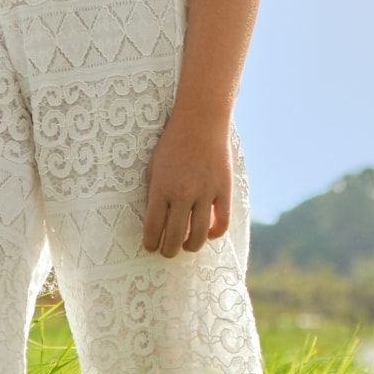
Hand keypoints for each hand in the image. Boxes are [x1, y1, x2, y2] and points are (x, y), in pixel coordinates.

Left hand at [141, 119, 231, 257]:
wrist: (200, 123)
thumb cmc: (172, 144)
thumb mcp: (153, 168)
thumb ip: (154, 194)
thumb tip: (155, 221)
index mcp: (161, 189)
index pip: (153, 229)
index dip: (150, 243)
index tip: (151, 246)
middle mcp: (182, 194)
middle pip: (175, 237)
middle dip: (168, 250)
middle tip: (167, 251)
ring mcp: (205, 193)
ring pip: (199, 235)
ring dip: (191, 246)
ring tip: (187, 245)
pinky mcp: (223, 191)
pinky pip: (222, 223)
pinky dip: (215, 233)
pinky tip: (209, 232)